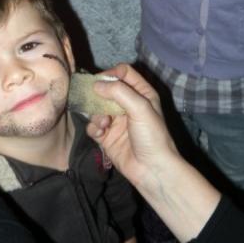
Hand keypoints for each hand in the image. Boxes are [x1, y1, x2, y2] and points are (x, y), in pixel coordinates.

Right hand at [86, 64, 173, 189]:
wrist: (151, 169)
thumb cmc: (152, 136)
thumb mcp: (140, 108)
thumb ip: (118, 92)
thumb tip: (96, 84)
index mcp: (141, 93)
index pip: (123, 73)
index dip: (111, 74)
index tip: (100, 81)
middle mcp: (128, 104)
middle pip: (106, 89)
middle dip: (98, 94)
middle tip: (92, 99)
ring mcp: (116, 120)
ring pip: (97, 107)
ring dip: (96, 113)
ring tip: (104, 123)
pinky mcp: (106, 136)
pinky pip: (93, 125)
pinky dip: (94, 127)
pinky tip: (100, 133)